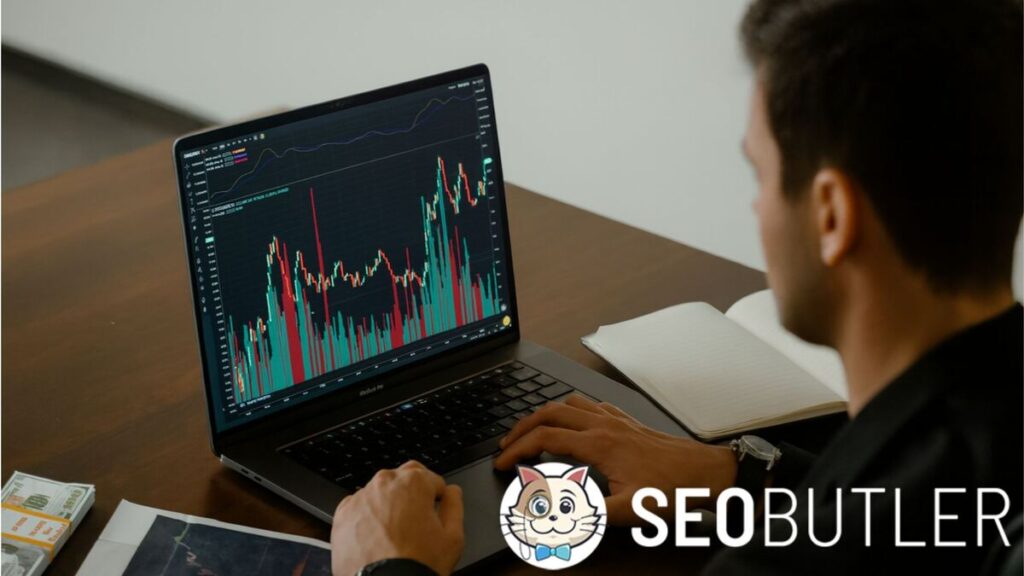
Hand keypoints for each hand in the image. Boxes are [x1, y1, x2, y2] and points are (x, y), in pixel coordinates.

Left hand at [331, 460, 463, 575]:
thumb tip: (452, 492)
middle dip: (411, 492)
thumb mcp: (453, 537)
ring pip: (378, 492)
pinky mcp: (343, 515)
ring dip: (388, 503)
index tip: (435, 509)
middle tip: (416, 518)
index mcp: (414, 482)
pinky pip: (358, 508)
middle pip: (402, 478)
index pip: (430, 478)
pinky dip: (367, 516)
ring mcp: (360, 498)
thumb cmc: (418, 565)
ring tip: (394, 532)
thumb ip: (454, 505)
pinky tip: (376, 536)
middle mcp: (384, 483)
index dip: (436, 495)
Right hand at [494, 395, 736, 524]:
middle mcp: (604, 425)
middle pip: (550, 412)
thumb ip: (589, 513)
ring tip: (530, 430)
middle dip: (522, 427)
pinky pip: (589, 404)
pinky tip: (571, 422)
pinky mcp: (627, 422)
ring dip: (543, 414)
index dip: (517, 449)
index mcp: (599, 443)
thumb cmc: (673, 488)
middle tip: (506, 445)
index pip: (544, 437)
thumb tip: (555, 513)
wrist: (706, 472)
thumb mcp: (629, 510)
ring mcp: (616, 420)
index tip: (502, 462)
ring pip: (568, 403)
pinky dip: (569, 410)